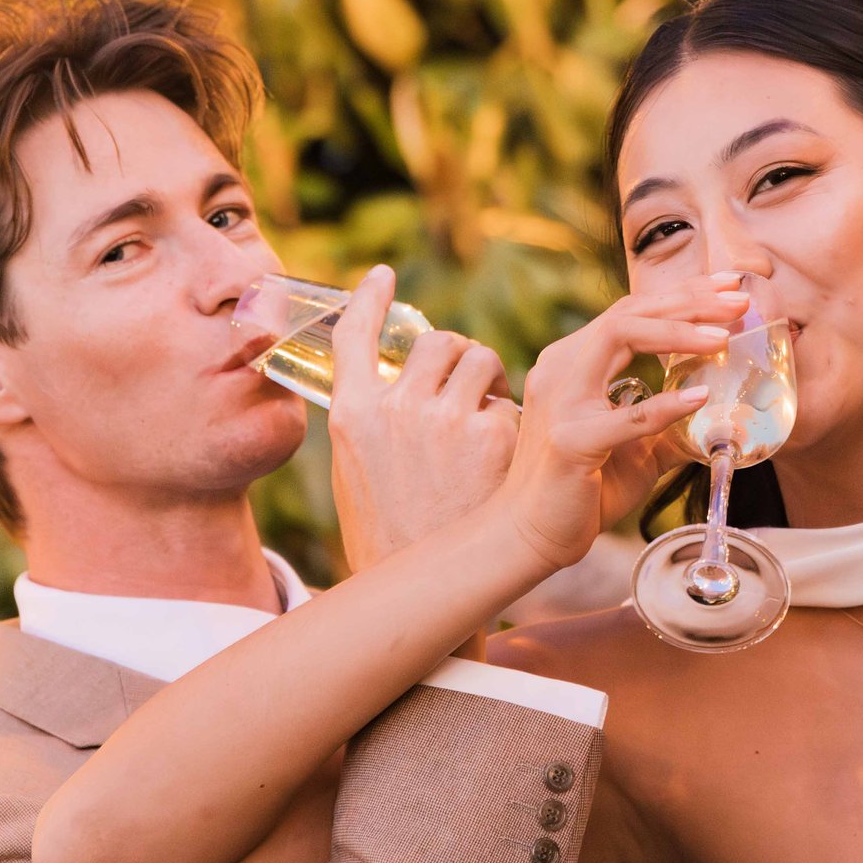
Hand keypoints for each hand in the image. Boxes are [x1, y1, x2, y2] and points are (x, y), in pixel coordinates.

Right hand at [327, 266, 519, 570]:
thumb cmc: (389, 534)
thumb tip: (390, 384)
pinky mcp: (492, 435)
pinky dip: (511, 419)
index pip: (353, 334)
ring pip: (480, 360)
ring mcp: (444, 418)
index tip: (381, 274)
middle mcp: (395, 406)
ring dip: (489, 380)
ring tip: (488, 418)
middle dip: (457, 358)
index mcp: (352, 414)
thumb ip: (373, 421)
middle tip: (467, 391)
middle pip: (436, 342)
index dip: (368, 298)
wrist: (424, 588)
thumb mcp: (358, 472)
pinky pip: (509, 400)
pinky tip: (504, 454)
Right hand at [497, 274, 752, 570]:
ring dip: (677, 331)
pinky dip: (665, 405)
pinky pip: (624, 416)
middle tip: (739, 298)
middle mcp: (562, 367)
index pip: (631, 311)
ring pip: (620, 336)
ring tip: (722, 335)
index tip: (728, 286)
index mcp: (574, 362)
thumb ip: (670, 425)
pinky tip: (700, 396)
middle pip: (629, 312)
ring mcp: (562, 401)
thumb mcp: (637, 448)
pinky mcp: (570, 442)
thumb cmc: (582, 490)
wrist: (530, 534)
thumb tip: (724, 419)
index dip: (681, 295)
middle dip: (689, 300)